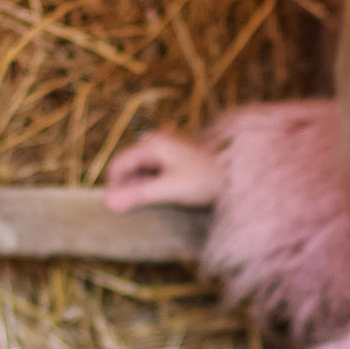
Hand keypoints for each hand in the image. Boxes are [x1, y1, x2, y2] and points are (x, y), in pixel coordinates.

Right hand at [104, 128, 223, 213]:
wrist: (241, 173)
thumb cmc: (205, 179)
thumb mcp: (169, 189)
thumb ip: (138, 195)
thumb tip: (108, 203)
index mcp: (153, 144)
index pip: (119, 163)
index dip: (113, 186)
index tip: (115, 207)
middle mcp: (158, 140)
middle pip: (129, 163)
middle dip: (126, 185)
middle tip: (130, 208)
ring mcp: (169, 146)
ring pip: (143, 166)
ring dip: (139, 185)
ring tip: (147, 203)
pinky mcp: (179, 155)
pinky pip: (156, 167)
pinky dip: (152, 181)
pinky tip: (161, 195)